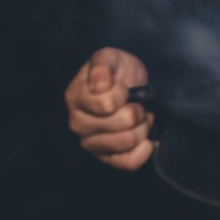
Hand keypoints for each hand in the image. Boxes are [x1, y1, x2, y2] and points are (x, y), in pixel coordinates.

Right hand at [64, 47, 154, 169]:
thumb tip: (99, 85)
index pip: (107, 104)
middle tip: (136, 103)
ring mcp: (91, 143)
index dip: (124, 93)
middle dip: (137, 110)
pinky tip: (144, 137)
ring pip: (128, 141)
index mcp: (75, 98)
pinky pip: (129, 162)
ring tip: (138, 116)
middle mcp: (78, 124)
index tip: (125, 87)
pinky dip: (143, 149)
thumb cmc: (117, 71)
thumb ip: (102, 66)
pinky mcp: (106, 158)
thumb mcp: (110, 57)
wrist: (129, 84)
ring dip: (142, 127)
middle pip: (123, 123)